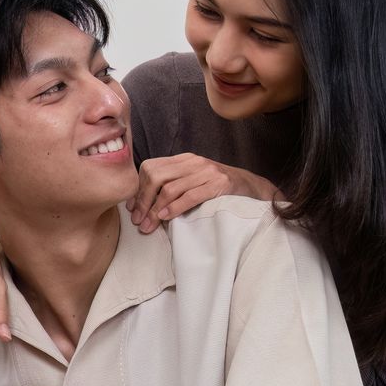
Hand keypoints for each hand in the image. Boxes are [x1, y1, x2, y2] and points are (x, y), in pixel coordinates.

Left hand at [128, 155, 276, 232]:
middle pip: (156, 176)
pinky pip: (190, 195)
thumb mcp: (193, 183)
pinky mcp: (219, 183)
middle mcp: (193, 162)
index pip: (151, 168)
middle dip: (143, 201)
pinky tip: (166, 218)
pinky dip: (175, 208)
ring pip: (170, 187)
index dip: (139, 190)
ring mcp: (206, 171)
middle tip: (138, 222)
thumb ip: (172, 187)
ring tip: (149, 225)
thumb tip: (143, 206)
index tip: (133, 210)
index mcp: (183, 160)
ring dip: (155, 209)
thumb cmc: (218, 190)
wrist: (252, 188)